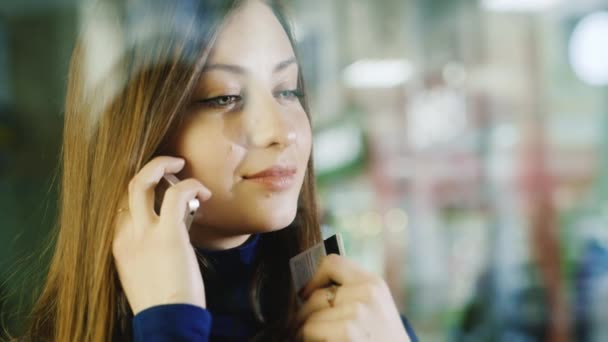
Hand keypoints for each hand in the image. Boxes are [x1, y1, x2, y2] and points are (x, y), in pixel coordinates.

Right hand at [112, 156, 211, 314]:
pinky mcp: (168, 234)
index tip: (161, 188)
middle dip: (150, 169)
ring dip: (164, 165)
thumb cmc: (161, 303)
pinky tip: (205, 193)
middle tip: (172, 165)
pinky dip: (191, 185)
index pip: (121, 204)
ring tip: (183, 166)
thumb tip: (165, 238)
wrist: (166, 323)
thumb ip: (145, 251)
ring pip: (142, 181)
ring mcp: (144, 233)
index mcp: (118, 244)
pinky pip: (176, 194)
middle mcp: (125, 234)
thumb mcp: (140, 274)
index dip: (141, 190)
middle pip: (127, 186)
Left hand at [297, 254, 409, 340]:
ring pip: (309, 315)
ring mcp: (359, 311)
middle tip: (303, 328)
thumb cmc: (381, 341)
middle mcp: (368, 293)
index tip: (305, 294)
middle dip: (305, 315)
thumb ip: (350, 294)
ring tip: (316, 339)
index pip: (333, 262)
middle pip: (315, 295)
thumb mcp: (375, 311)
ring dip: (305, 330)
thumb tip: (307, 290)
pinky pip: (309, 329)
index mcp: (374, 283)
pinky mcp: (348, 331)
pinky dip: (307, 340)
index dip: (313, 278)